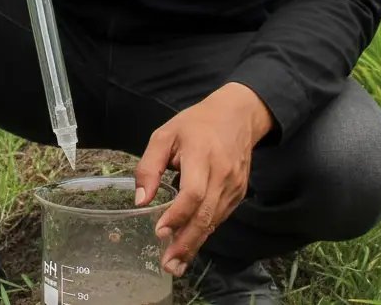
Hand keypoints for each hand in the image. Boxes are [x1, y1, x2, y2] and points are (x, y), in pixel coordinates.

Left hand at [134, 83, 273, 276]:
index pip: (193, 192)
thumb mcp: (165, 135)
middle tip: (168, 264)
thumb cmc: (196, 124)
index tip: (159, 232)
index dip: (177, 216)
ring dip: (195, 244)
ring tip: (176, 263)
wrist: (238, 116)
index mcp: (201, 154)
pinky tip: (190, 244)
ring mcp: (233, 185)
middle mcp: (221, 173)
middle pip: (205, 214)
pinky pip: (220, 217)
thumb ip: (149, 166)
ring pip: (214, 221)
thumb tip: (141, 200)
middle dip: (186, 243)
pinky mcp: (239, 193)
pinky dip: (205, 232)